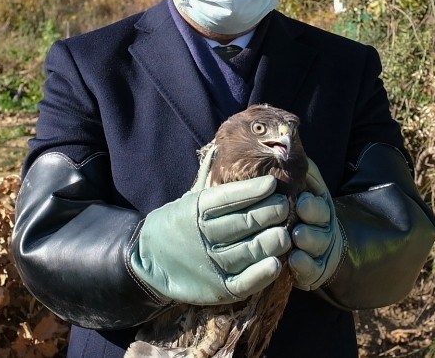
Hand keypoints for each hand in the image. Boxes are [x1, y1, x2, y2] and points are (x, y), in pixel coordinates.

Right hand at [129, 146, 291, 304]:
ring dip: (272, 239)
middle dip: (270, 212)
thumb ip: (206, 176)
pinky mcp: (218, 288)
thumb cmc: (177, 224)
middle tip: (284, 205)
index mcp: (197, 209)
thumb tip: (223, 146)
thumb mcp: (188, 198)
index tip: (273, 183)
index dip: (253, 190)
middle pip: (244, 222)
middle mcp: (204, 235)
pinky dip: (262, 273)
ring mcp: (211, 263)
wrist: (149, 262)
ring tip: (286, 231)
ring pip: (249, 250)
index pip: (229, 197)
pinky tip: (276, 262)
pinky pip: (244, 281)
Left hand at [288, 158, 343, 290]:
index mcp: (319, 206)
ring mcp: (319, 251)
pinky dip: (304, 266)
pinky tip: (295, 261)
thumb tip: (287, 146)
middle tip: (299, 219)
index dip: (312, 203)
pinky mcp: (314, 271)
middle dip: (311, 221)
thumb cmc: (303, 213)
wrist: (322, 250)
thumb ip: (303, 173)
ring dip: (307, 242)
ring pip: (316, 246)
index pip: (319, 202)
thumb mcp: (306, 189)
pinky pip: (312, 270)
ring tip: (296, 239)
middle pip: (320, 224)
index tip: (302, 200)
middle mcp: (322, 227)